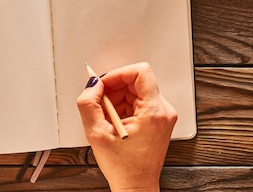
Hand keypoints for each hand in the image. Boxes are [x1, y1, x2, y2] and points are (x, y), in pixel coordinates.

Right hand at [77, 62, 176, 191]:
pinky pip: (138, 101)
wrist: (136, 186)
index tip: (104, 84)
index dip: (118, 74)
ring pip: (136, 90)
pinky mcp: (158, 120)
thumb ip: (89, 104)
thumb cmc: (123, 167)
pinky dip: (123, 106)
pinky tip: (114, 122)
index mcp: (154, 112)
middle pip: (136, 81)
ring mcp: (162, 115)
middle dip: (114, 89)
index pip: (140, 72)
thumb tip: (93, 84)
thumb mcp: (97, 134)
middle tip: (101, 104)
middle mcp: (163, 111)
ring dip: (117, 98)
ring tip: (107, 118)